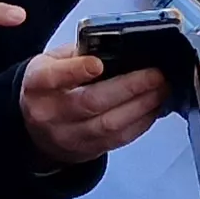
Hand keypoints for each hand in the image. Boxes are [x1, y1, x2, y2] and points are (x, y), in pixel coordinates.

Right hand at [21, 50, 166, 165]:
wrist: (38, 129)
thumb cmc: (51, 86)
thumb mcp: (53, 62)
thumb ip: (79, 53)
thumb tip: (120, 48)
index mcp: (38, 84)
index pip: (53, 77)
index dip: (76, 70)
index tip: (99, 64)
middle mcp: (50, 113)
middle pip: (91, 102)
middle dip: (129, 87)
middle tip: (155, 74)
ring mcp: (69, 135)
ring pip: (110, 124)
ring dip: (142, 106)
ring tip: (161, 89)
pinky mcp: (87, 150)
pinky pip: (119, 139)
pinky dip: (141, 122)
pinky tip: (153, 107)